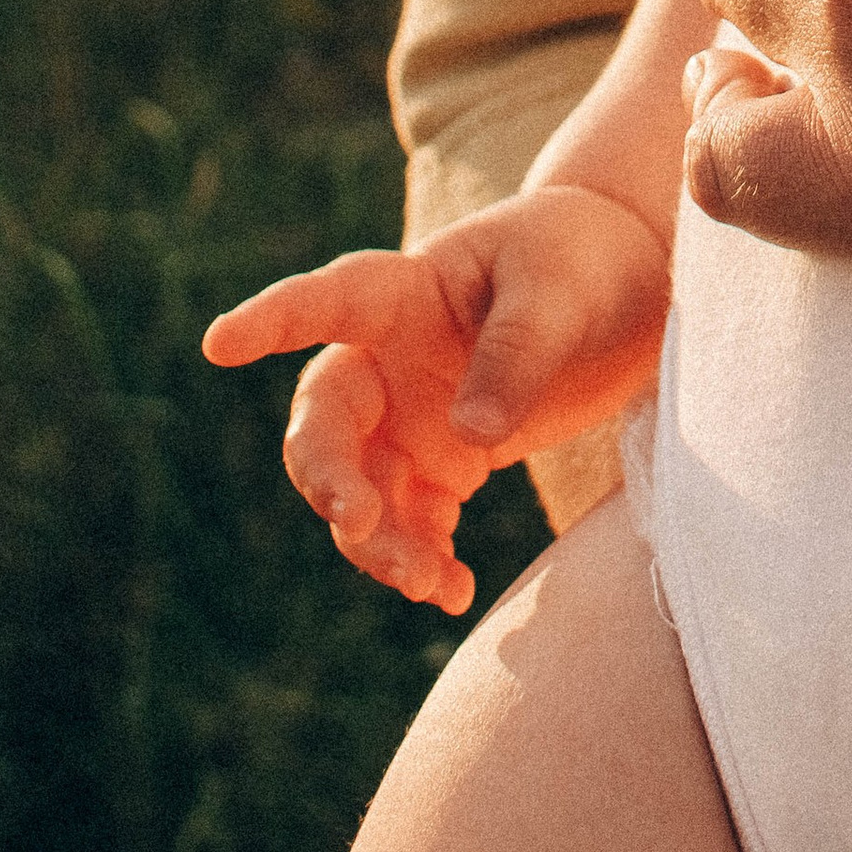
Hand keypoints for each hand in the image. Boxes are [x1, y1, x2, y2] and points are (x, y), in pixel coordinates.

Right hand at [202, 187, 668, 610]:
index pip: (328, 301)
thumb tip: (471, 435)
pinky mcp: (448, 461)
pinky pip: (412, 521)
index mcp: (407, 293)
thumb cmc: (584, 259)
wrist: (632, 286)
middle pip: (328, 421)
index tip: (219, 345)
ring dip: (378, 541)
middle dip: (328, 475)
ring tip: (426, 582)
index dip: (271, 321)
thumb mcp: (558, 293)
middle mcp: (391, 357)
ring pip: (362, 489)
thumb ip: (516, 353)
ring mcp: (413, 415)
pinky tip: (452, 592)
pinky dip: (423, 559)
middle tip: (356, 518)